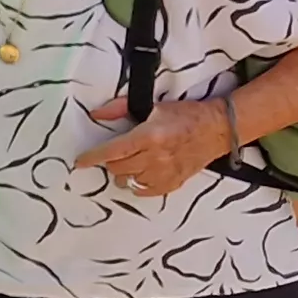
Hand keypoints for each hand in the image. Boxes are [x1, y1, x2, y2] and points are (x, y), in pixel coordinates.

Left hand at [75, 94, 235, 199]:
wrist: (217, 129)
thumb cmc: (186, 116)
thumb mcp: (153, 106)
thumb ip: (120, 108)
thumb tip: (96, 114)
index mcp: (149, 136)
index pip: (111, 151)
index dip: (92, 158)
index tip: (80, 162)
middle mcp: (155, 158)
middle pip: (117, 168)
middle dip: (109, 162)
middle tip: (113, 154)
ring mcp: (165, 173)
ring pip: (130, 181)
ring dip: (123, 174)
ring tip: (129, 163)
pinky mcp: (174, 183)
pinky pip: (146, 192)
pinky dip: (138, 185)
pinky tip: (140, 176)